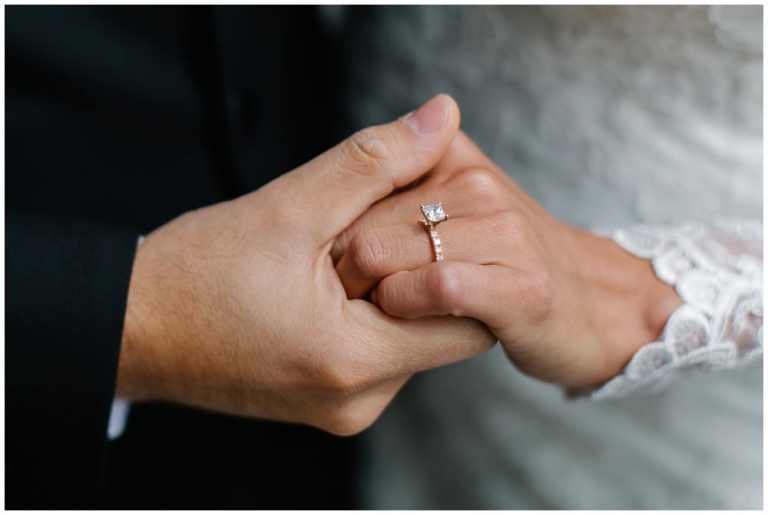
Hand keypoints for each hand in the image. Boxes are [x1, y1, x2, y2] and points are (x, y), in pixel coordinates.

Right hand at [116, 95, 494, 434]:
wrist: (133, 329)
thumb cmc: (194, 274)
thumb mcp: (288, 207)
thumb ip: (374, 161)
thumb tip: (442, 117)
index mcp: (354, 361)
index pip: (470, 319)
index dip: (459, 259)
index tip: (428, 220)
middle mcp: (358, 403)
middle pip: (443, 330)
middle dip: (425, 272)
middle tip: (377, 229)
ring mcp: (344, 411)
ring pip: (412, 341)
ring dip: (396, 292)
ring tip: (343, 257)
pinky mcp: (329, 406)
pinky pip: (381, 356)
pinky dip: (373, 315)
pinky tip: (333, 284)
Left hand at [334, 131, 681, 387]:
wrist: (595, 304)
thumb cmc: (505, 262)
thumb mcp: (452, 210)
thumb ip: (395, 189)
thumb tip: (334, 198)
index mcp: (451, 157)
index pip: (354, 187)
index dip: (335, 238)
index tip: (345, 270)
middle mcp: (477, 184)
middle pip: (359, 226)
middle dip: (346, 274)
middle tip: (364, 301)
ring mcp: (502, 232)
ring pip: (383, 256)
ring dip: (371, 298)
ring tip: (390, 315)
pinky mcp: (520, 285)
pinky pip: (434, 288)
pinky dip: (406, 311)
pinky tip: (419, 325)